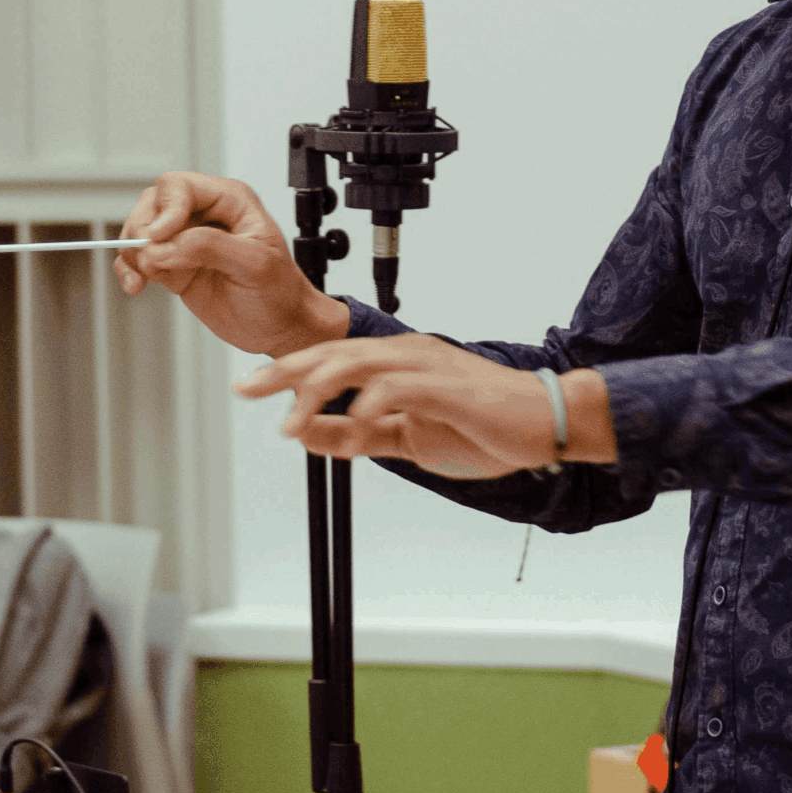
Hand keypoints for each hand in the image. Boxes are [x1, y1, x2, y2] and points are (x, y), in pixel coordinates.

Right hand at [114, 172, 348, 357]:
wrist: (281, 326)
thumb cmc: (280, 292)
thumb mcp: (255, 265)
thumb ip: (210, 247)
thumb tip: (166, 244)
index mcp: (231, 200)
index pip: (181, 187)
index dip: (165, 210)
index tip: (160, 238)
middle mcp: (205, 214)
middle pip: (153, 204)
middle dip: (143, 232)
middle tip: (150, 261)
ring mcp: (187, 239)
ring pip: (141, 230)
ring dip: (132, 252)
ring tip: (143, 278)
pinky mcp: (174, 265)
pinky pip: (139, 258)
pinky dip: (129, 270)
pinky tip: (136, 284)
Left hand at [234, 334, 614, 478]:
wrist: (545, 423)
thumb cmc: (483, 427)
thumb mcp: (406, 439)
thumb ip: (359, 436)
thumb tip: (311, 435)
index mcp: (395, 362)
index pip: (330, 359)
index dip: (286, 371)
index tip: (249, 386)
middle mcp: (405, 354)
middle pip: (332, 353)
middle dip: (284, 372)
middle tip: (246, 388)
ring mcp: (427, 366)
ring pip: (357, 364)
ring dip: (318, 392)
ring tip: (290, 423)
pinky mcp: (447, 386)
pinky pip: (398, 389)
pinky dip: (369, 406)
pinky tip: (351, 426)